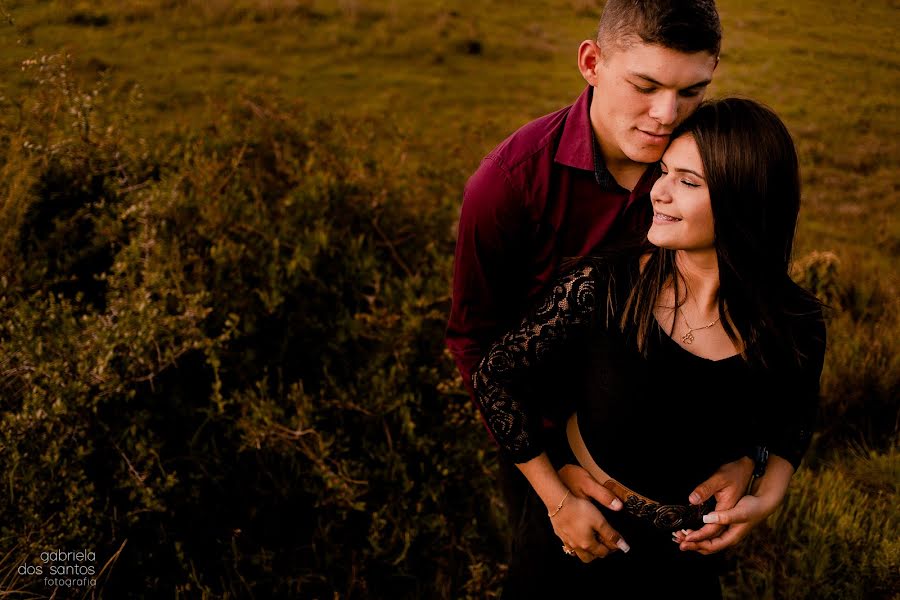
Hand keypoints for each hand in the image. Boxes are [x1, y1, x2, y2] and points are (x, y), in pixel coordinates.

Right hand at [551, 492, 629, 562]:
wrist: (558, 502)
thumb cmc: (579, 510)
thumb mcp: (600, 521)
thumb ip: (611, 535)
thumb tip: (624, 547)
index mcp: (588, 544)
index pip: (603, 552)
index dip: (612, 547)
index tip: (616, 541)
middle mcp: (576, 547)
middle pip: (590, 557)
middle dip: (598, 553)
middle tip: (604, 543)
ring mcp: (567, 541)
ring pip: (578, 553)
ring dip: (586, 550)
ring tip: (591, 540)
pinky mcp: (560, 534)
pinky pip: (569, 545)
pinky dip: (576, 543)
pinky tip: (577, 534)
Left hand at [674, 455, 793, 553]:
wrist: (763, 502)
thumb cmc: (752, 506)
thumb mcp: (739, 511)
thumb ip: (724, 516)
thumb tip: (706, 520)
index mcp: (732, 537)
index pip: (711, 545)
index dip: (696, 542)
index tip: (684, 538)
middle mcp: (728, 538)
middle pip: (707, 547)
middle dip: (692, 544)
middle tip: (676, 539)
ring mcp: (726, 534)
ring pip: (707, 542)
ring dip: (693, 541)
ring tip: (679, 536)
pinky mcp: (724, 528)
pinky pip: (708, 536)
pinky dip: (698, 535)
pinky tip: (689, 531)